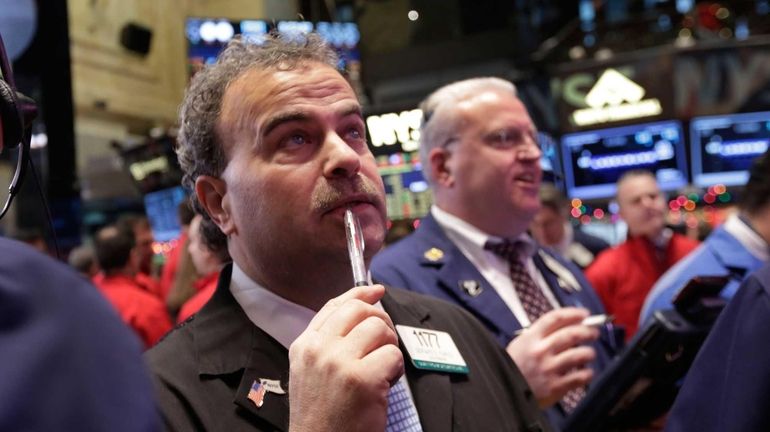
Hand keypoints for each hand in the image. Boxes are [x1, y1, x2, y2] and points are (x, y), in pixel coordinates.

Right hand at [288, 284, 403, 431]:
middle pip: (360, 310)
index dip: (360, 293)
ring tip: (383, 369)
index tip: (377, 291)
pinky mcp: (363, 379)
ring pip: (379, 329)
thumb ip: (329, 342)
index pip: (335, 306)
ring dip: (389, 347)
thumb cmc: (322, 416)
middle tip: (385, 341)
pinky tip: (385, 384)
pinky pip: (393, 355)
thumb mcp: (311, 372)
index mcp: (304, 346)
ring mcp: (339, 363)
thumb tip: (361, 310)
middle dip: (381, 321)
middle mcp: (318, 350)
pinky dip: (397, 369)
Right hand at [506, 308, 598, 407]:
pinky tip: (587, 372)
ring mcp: (548, 368)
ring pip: (578, 355)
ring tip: (590, 353)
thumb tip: (569, 327)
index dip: (573, 314)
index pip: (555, 318)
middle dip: (587, 331)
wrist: (506, 390)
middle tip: (593, 332)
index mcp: (531, 338)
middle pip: (571, 334)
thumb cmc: (515, 366)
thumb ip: (541, 335)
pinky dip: (587, 373)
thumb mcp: (521, 344)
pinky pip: (579, 377)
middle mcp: (540, 351)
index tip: (584, 314)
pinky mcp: (555, 386)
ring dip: (589, 352)